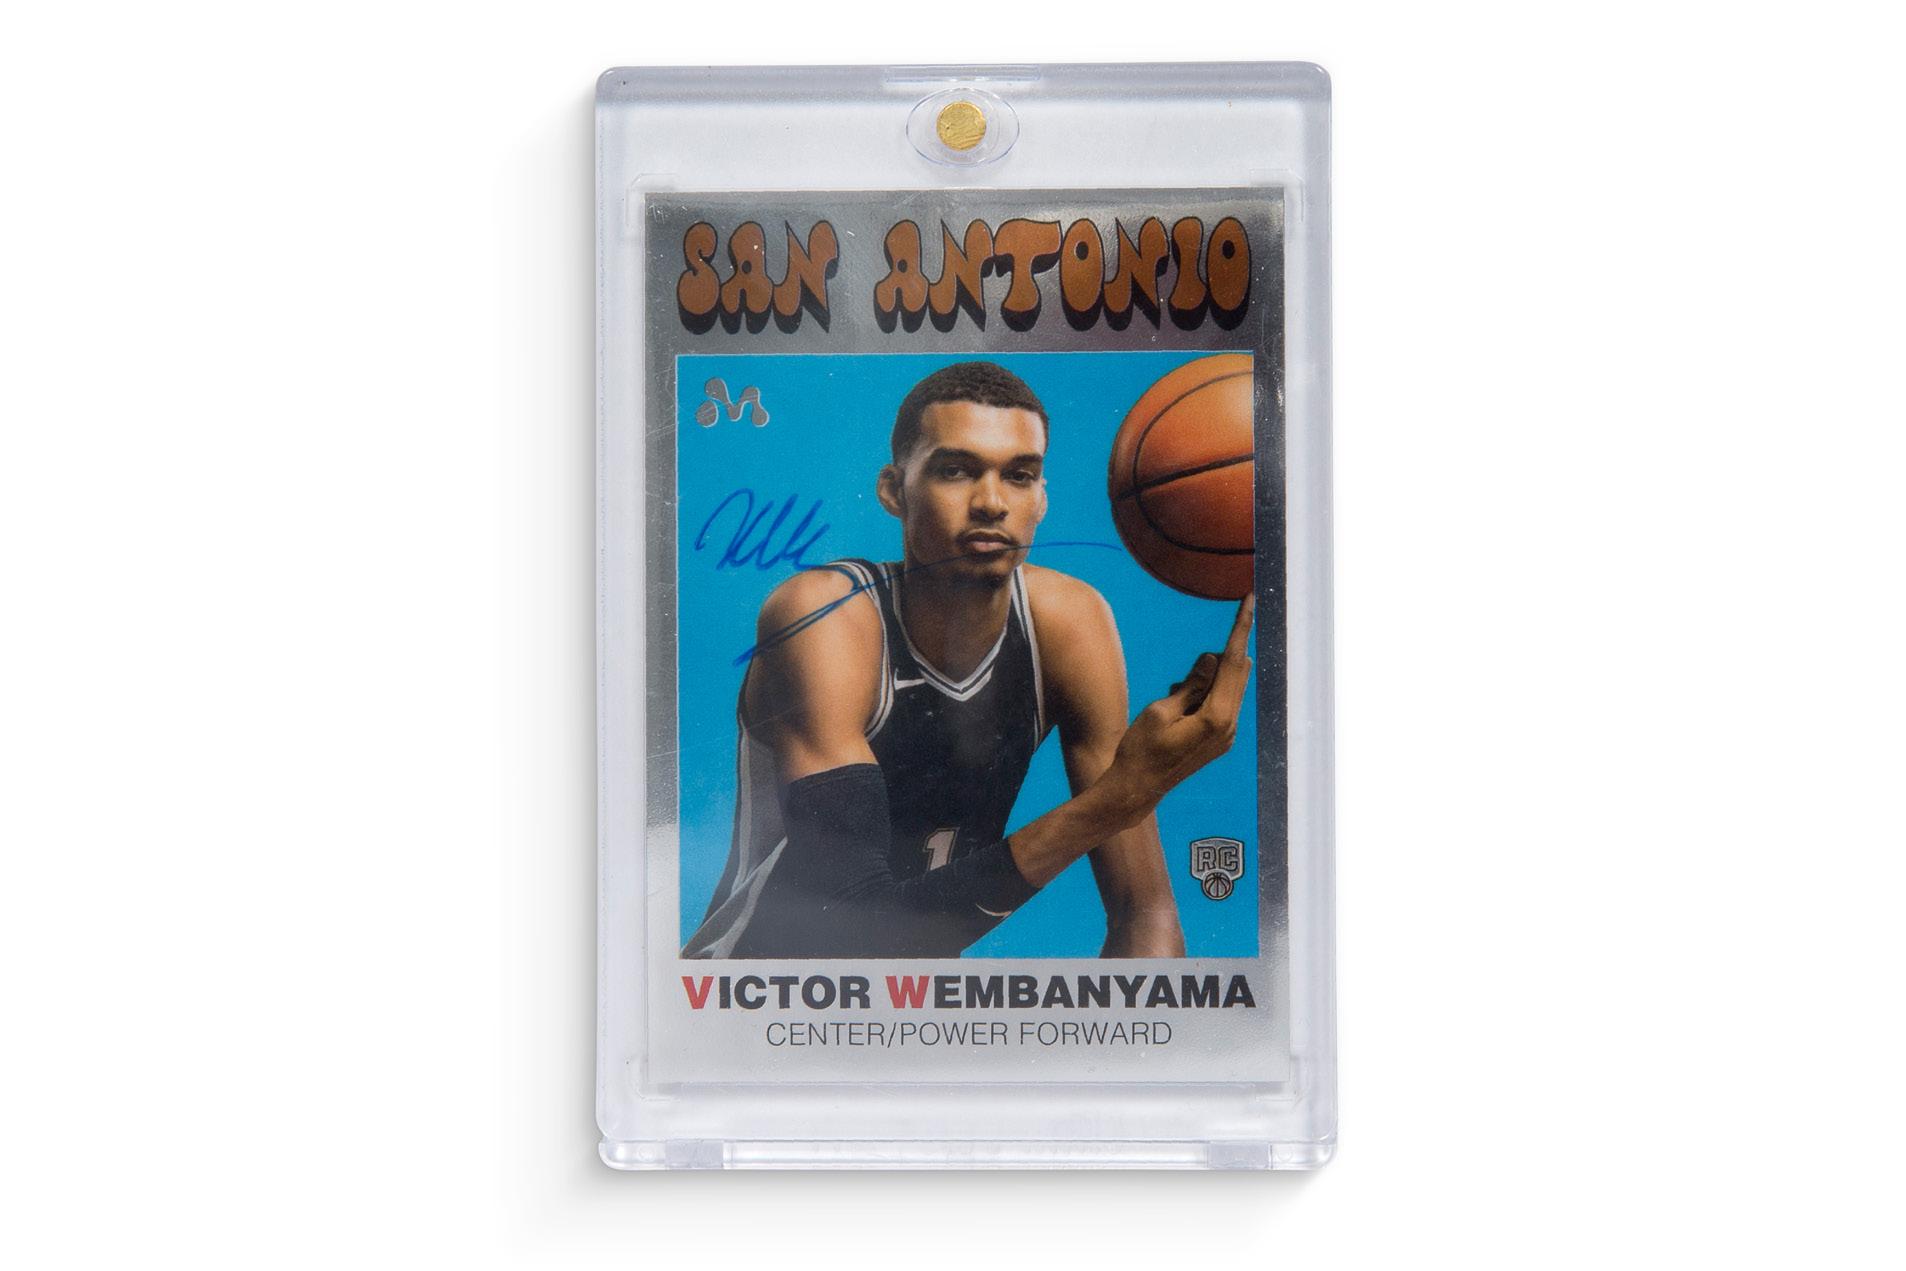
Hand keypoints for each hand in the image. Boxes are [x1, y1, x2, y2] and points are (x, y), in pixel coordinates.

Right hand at [1101, 594, 1253, 814]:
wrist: (1136, 789)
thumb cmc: (1141, 749)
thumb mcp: (1161, 710)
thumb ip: (1192, 683)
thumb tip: (1212, 658)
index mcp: (1216, 717)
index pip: (1232, 661)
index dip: (1240, 627)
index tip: (1250, 600)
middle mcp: (1228, 726)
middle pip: (1236, 672)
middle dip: (1217, 658)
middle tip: (1183, 674)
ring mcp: (1226, 736)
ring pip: (1229, 688)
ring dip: (1207, 679)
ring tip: (1172, 699)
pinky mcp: (1219, 740)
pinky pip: (1220, 703)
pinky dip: (1205, 693)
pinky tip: (1177, 706)